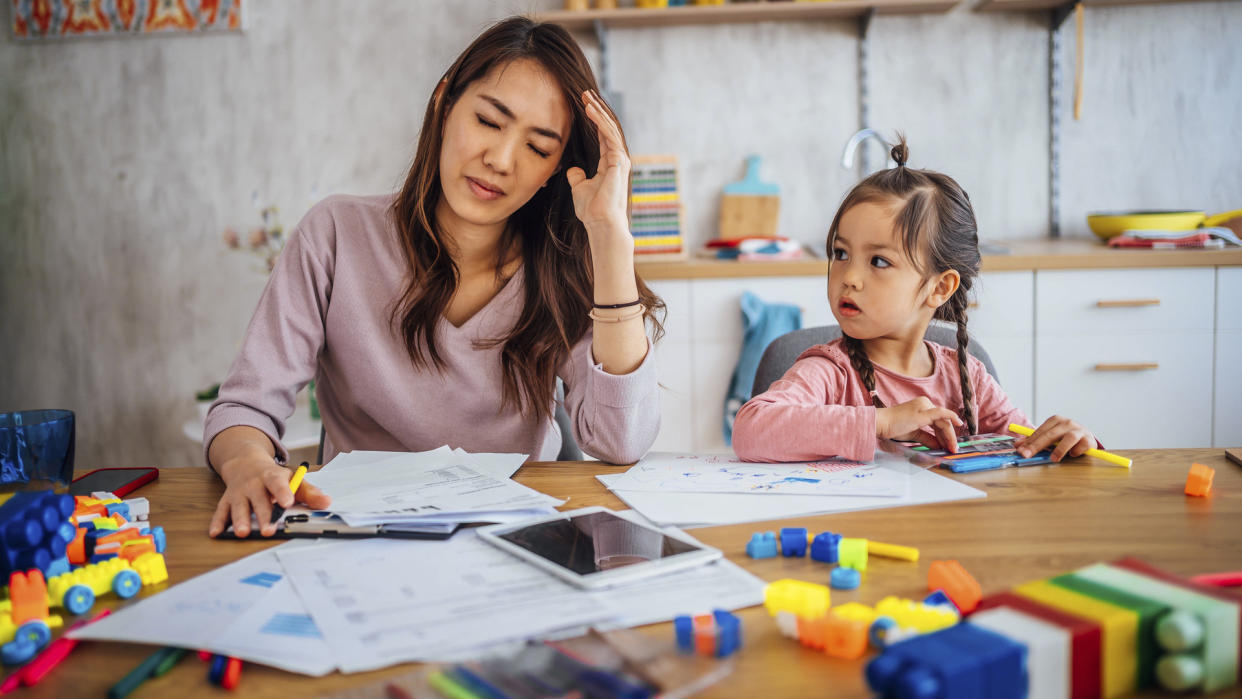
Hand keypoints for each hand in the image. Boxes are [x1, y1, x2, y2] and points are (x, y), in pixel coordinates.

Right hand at [208, 456, 330, 537]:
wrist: (246, 462)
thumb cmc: (274, 477)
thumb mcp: (293, 480)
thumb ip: (309, 492)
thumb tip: (327, 502)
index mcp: (272, 477)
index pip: (278, 483)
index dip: (282, 492)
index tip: (287, 502)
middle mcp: (254, 484)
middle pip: (258, 499)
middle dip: (263, 514)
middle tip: (268, 530)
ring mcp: (239, 492)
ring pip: (238, 506)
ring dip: (240, 519)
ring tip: (243, 532)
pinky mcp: (227, 500)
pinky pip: (221, 511)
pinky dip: (218, 522)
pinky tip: (216, 532)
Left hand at [566, 90, 630, 242]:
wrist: (600, 222)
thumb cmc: (592, 210)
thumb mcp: (580, 188)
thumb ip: (578, 177)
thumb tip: (573, 170)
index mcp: (609, 163)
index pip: (603, 135)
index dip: (594, 120)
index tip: (584, 105)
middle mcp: (617, 159)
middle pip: (608, 128)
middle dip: (597, 110)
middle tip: (585, 94)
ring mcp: (620, 159)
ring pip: (610, 128)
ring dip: (598, 111)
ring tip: (587, 97)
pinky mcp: (619, 161)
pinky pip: (610, 135)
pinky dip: (600, 122)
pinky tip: (590, 110)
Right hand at [877, 397, 964, 452]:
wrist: (881, 423)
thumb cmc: (893, 427)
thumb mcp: (914, 434)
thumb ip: (927, 438)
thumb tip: (939, 445)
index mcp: (922, 407)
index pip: (939, 422)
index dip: (946, 435)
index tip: (949, 446)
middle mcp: (925, 404)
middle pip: (943, 422)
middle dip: (949, 437)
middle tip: (953, 449)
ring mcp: (925, 406)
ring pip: (944, 421)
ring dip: (950, 435)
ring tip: (952, 447)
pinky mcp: (924, 411)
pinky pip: (942, 414)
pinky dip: (951, 417)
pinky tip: (959, 423)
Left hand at [1014, 415, 1095, 461]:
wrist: (1087, 438)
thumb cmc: (1065, 438)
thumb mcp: (1050, 437)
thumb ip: (1035, 440)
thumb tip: (1017, 446)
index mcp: (1055, 420)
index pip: (1040, 431)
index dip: (1029, 442)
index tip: (1020, 451)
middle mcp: (1067, 423)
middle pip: (1050, 434)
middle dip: (1037, 446)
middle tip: (1027, 455)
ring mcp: (1079, 430)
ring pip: (1069, 438)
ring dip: (1060, 449)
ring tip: (1053, 459)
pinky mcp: (1089, 439)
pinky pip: (1082, 445)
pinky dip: (1076, 451)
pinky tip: (1072, 455)